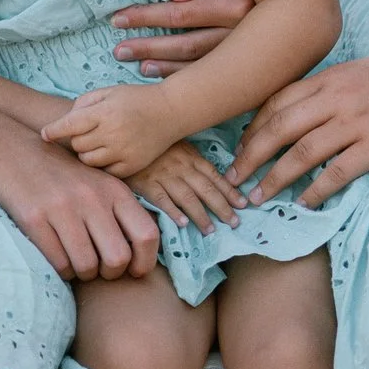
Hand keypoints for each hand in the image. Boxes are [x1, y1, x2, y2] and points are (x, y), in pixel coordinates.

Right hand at [0, 132, 160, 280]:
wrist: (15, 153)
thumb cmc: (64, 177)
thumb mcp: (100, 184)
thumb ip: (122, 212)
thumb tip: (144, 252)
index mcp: (115, 191)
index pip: (147, 234)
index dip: (145, 262)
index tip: (135, 271)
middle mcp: (92, 199)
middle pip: (118, 259)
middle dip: (111, 273)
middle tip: (100, 269)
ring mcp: (63, 208)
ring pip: (87, 266)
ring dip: (83, 274)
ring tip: (78, 263)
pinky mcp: (35, 219)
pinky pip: (59, 263)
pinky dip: (61, 270)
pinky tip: (59, 258)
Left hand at [42, 83, 184, 178]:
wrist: (171, 111)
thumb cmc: (136, 99)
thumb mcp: (110, 91)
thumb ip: (84, 102)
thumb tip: (65, 121)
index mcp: (105, 112)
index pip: (69, 125)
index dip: (53, 131)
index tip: (44, 135)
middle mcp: (113, 133)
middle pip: (77, 145)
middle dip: (77, 139)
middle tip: (86, 134)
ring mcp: (123, 151)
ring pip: (88, 161)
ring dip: (88, 153)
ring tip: (98, 143)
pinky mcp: (132, 165)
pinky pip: (105, 171)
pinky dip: (103, 164)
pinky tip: (109, 154)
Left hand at [111, 0, 250, 77]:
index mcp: (235, 6)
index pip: (179, 14)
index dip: (146, 16)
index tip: (118, 19)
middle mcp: (241, 34)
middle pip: (184, 45)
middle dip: (148, 47)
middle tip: (119, 50)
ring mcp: (244, 54)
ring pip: (197, 65)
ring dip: (163, 67)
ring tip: (136, 64)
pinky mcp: (246, 64)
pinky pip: (210, 76)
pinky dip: (183, 77)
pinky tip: (161, 76)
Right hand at [128, 141, 243, 234]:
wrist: (126, 138)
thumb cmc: (154, 145)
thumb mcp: (178, 146)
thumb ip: (192, 162)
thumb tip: (211, 179)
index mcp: (191, 157)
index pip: (214, 176)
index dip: (230, 191)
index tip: (243, 204)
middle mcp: (182, 167)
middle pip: (206, 189)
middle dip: (222, 207)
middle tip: (235, 222)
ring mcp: (164, 176)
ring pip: (187, 197)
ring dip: (201, 214)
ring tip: (211, 229)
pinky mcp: (146, 184)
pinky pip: (162, 199)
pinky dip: (173, 211)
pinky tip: (182, 224)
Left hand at [227, 43, 368, 207]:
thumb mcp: (365, 72)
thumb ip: (332, 91)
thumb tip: (302, 118)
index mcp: (333, 75)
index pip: (277, 101)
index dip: (252, 128)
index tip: (239, 149)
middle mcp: (338, 95)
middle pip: (279, 127)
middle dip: (250, 156)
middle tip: (233, 179)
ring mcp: (358, 120)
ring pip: (300, 152)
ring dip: (273, 178)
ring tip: (257, 198)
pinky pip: (337, 172)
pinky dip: (315, 191)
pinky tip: (304, 205)